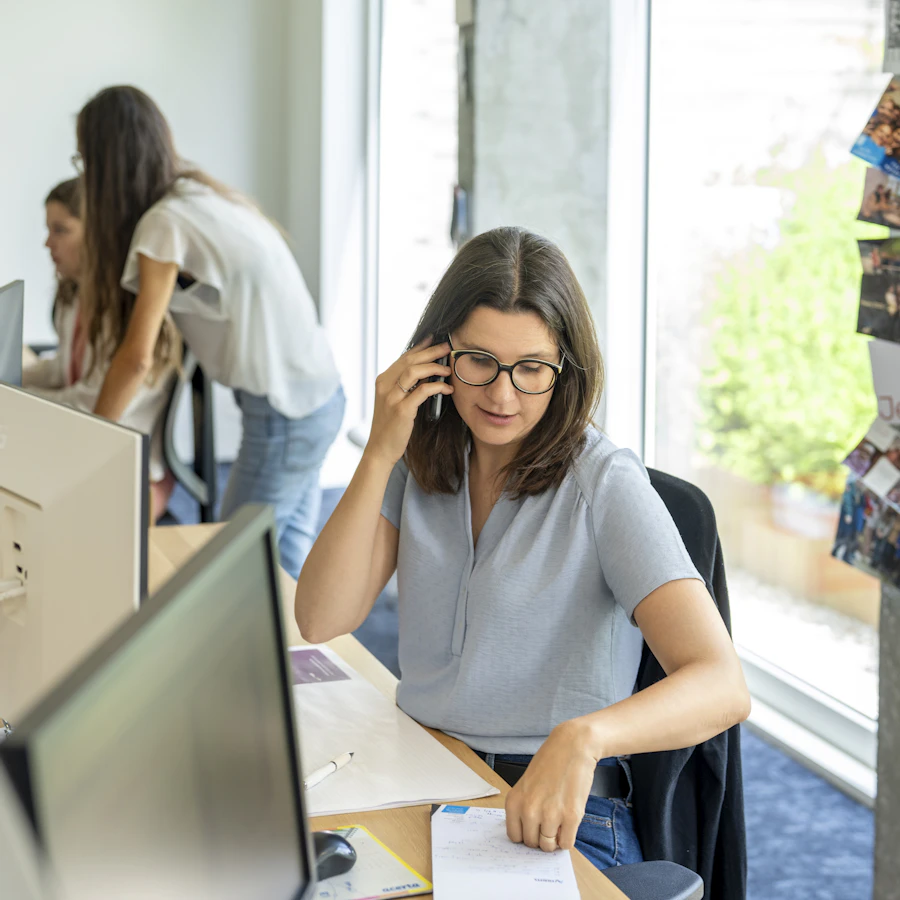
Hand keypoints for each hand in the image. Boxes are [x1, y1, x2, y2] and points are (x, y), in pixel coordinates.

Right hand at [365, 337, 452, 467]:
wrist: (380, 449)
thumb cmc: (391, 426)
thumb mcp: (393, 402)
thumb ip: (404, 387)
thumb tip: (426, 373)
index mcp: (383, 381)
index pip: (403, 357)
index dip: (420, 346)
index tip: (434, 339)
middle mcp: (385, 386)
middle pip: (410, 360)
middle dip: (430, 351)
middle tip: (447, 347)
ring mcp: (392, 397)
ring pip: (414, 371)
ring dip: (434, 366)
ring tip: (449, 367)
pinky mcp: (401, 410)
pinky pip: (422, 391)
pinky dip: (437, 386)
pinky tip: (447, 389)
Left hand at [505, 720, 597, 852]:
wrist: (572, 746)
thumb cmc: (550, 762)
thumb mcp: (526, 784)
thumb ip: (524, 808)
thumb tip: (529, 834)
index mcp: (514, 802)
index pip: (514, 837)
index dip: (526, 834)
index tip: (533, 829)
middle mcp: (529, 810)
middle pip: (532, 844)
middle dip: (541, 837)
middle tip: (549, 824)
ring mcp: (550, 815)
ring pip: (548, 847)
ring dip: (555, 839)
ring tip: (559, 821)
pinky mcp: (571, 817)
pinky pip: (566, 844)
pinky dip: (568, 838)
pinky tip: (569, 823)